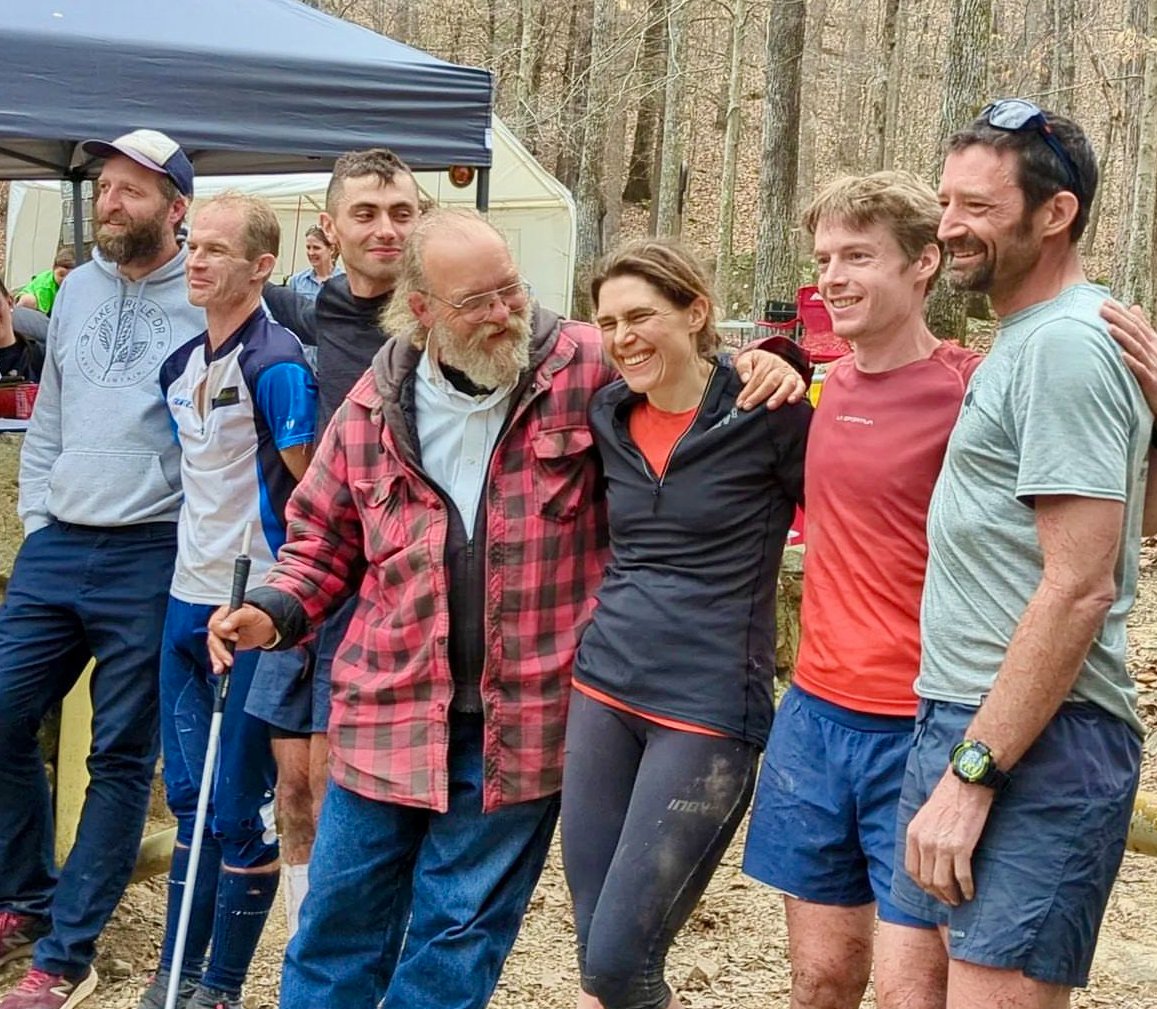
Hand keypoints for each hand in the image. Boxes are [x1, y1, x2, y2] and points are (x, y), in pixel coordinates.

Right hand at [207, 603, 276, 673]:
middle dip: (220, 650)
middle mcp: (220, 623)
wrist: (266, 628)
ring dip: (217, 658)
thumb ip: (237, 617)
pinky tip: (219, 669)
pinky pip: (217, 653)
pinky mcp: (223, 645)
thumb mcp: (251, 615)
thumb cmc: (259, 618)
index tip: (235, 638)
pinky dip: (217, 662)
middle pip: (213, 638)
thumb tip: (223, 627)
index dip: (223, 632)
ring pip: (213, 648)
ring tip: (221, 668)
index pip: (215, 623)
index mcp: (224, 613)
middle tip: (229, 660)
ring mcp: (221, 635)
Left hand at [734, 350, 806, 409]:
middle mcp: (781, 367)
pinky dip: (797, 394)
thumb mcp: (747, 359)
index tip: (740, 403)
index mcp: (767, 360)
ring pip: (787, 384)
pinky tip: (790, 401)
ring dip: (778, 396)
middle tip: (748, 406)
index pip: (757, 377)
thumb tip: (745, 379)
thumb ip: (743, 366)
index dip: (748, 391)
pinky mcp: (799, 382)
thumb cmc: (757, 363)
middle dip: (758, 396)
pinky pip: (801, 387)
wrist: (771, 360)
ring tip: (769, 406)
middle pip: (770, 382)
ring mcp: (791, 375)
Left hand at [903, 768, 994, 905]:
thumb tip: (927, 858)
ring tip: (959, 899)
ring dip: (951, 896)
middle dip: (937, 894)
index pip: (912, 870)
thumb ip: (922, 836)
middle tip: (948, 900)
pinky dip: (966, 888)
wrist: (966, 784)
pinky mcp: (961, 847)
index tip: (932, 891)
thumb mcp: (925, 816)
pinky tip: (971, 892)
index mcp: (913, 834)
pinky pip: (962, 877)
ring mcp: (941, 845)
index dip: (922, 885)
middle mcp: (924, 842)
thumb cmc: (948, 798)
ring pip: (942, 883)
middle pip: (927, 880)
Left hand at [1102, 299, 1156, 414]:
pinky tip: (1121, 357)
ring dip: (1123, 338)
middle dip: (1119, 319)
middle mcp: (1154, 352)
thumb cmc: (1156, 372)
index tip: (1105, 302)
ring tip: (1109, 328)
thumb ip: (1142, 329)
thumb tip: (1133, 307)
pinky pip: (1142, 371)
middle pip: (1135, 333)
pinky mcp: (1153, 382)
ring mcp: (1154, 367)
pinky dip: (1132, 363)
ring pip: (1138, 349)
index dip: (1122, 313)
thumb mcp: (1151, 347)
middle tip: (1102, 309)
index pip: (1136, 324)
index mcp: (1153, 343)